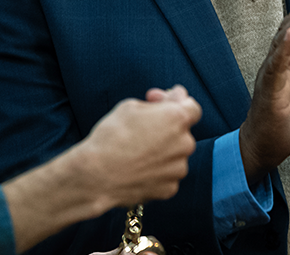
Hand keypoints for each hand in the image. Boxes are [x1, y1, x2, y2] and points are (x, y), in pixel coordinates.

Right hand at [75, 85, 200, 208]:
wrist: (97, 175)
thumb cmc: (111, 136)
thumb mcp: (130, 105)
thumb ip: (159, 102)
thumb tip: (172, 101)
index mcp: (177, 119)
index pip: (192, 108)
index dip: (176, 102)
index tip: (160, 102)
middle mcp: (185, 144)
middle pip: (182, 132)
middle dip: (165, 127)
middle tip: (141, 127)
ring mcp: (178, 169)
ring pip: (175, 155)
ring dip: (161, 150)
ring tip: (135, 151)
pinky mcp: (170, 188)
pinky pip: (167, 174)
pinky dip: (156, 170)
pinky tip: (136, 168)